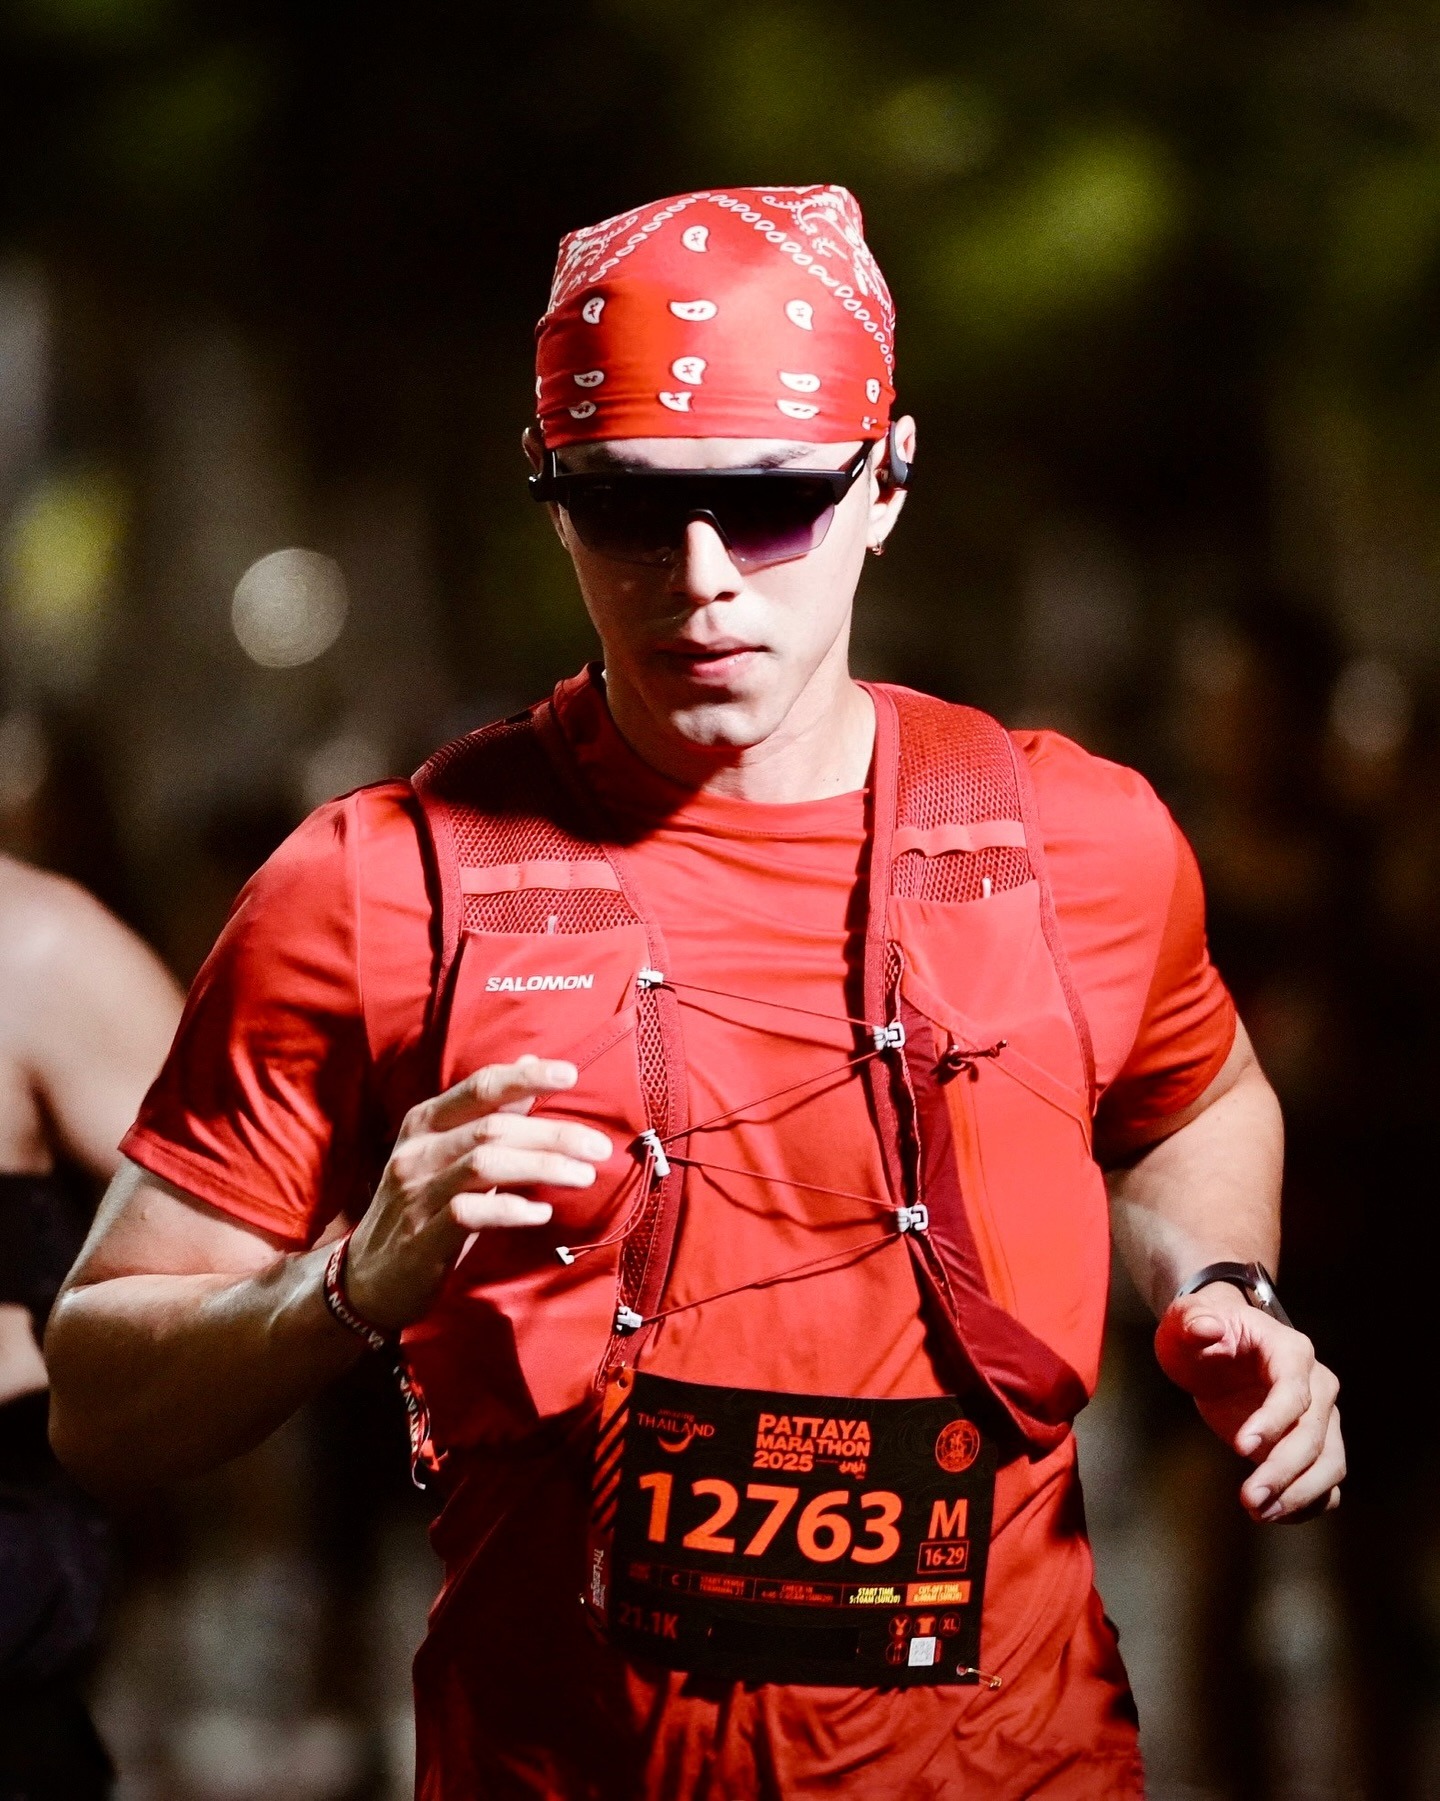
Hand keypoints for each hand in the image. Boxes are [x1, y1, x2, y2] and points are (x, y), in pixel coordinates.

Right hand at [341, 1056, 612, 1332]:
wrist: (368, 1278)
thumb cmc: (421, 1208)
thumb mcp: (448, 1153)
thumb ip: (490, 1111)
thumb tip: (531, 1062)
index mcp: (425, 1123)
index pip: (479, 1087)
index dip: (525, 1077)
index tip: (570, 1074)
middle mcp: (418, 1151)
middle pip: (493, 1128)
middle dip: (552, 1133)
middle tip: (599, 1146)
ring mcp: (418, 1193)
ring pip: (486, 1164)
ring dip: (542, 1166)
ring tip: (584, 1175)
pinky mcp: (424, 1236)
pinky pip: (473, 1213)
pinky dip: (513, 1210)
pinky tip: (542, 1213)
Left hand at [1154, 1282, 1344, 1523]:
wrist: (1215, 1348)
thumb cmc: (1201, 1330)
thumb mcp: (1186, 1319)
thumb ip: (1193, 1322)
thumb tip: (1206, 1327)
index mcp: (1290, 1349)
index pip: (1293, 1389)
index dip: (1272, 1421)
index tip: (1240, 1447)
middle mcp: (1317, 1384)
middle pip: (1314, 1433)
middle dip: (1284, 1470)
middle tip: (1249, 1498)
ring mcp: (1321, 1417)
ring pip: (1330, 1463)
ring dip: (1300, 1494)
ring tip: (1259, 1512)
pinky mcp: (1313, 1445)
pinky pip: (1326, 1481)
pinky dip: (1309, 1502)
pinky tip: (1274, 1513)